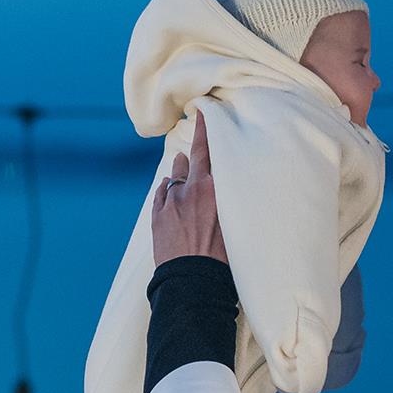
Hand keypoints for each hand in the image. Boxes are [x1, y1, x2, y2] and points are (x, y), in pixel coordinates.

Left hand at [151, 109, 228, 267]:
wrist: (194, 280)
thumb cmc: (223, 256)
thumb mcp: (234, 222)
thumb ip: (226, 198)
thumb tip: (222, 185)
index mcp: (212, 190)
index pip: (208, 152)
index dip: (205, 130)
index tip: (203, 112)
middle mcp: (190, 190)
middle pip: (190, 160)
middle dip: (194, 145)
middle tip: (197, 125)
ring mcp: (171, 202)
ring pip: (174, 177)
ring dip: (180, 170)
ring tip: (182, 164)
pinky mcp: (158, 216)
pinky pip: (162, 194)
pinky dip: (167, 189)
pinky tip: (169, 188)